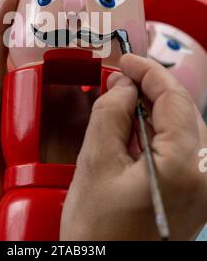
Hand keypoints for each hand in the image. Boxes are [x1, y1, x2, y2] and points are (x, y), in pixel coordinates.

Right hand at [60, 55, 206, 240]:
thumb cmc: (98, 231)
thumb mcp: (95, 162)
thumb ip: (110, 113)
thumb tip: (122, 84)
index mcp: (184, 166)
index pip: (173, 98)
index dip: (148, 71)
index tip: (125, 59)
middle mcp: (205, 176)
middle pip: (183, 111)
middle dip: (151, 88)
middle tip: (120, 77)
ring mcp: (204, 187)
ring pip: (183, 128)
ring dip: (153, 109)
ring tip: (122, 100)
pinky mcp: (195, 194)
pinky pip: (181, 148)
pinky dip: (157, 131)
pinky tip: (134, 129)